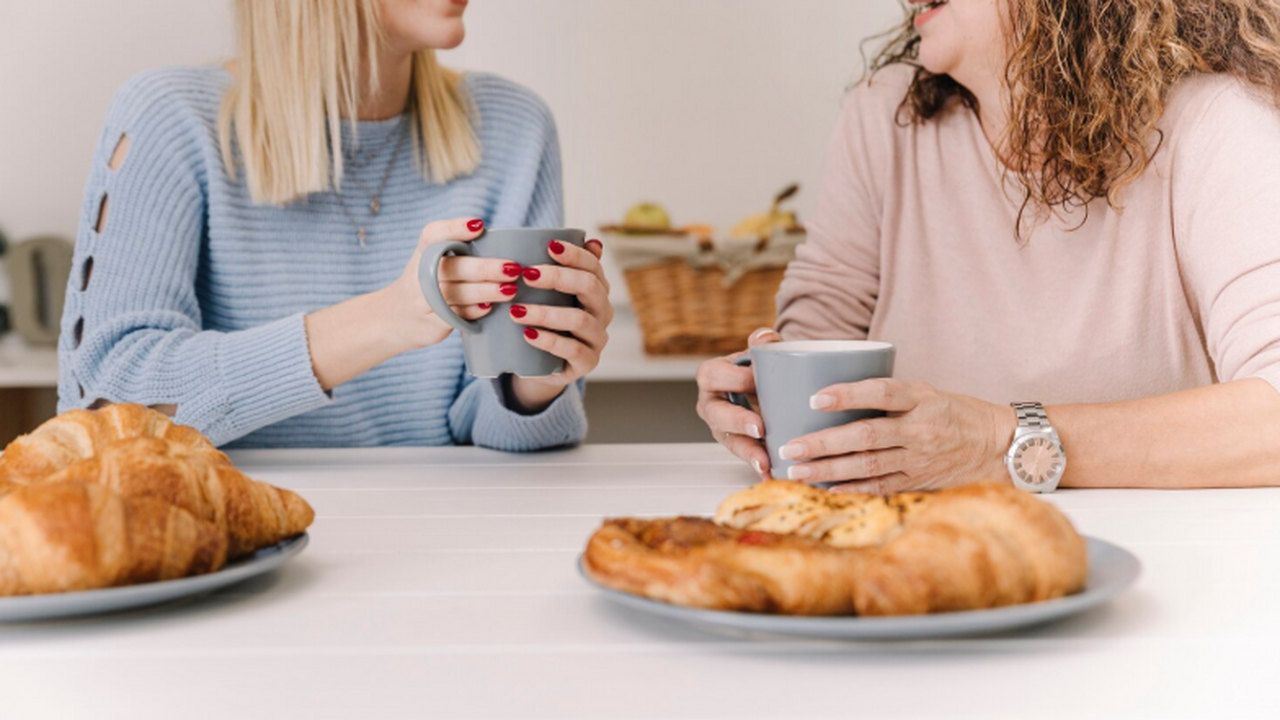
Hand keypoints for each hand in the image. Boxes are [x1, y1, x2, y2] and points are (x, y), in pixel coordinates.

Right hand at [386, 217, 523, 350]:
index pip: (434, 234)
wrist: (397, 318)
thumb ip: (461, 250)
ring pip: (458, 294)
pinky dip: (475, 311)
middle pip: (454, 267)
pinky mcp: (432, 322)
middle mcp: (420, 273)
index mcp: (423, 251)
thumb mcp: (433, 260)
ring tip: (511, 290)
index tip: (478, 226)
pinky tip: (490, 308)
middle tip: (512, 268)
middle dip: (485, 268)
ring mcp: (424, 300)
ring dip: (487, 291)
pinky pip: (457, 315)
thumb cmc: (429, 283)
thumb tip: (510, 244)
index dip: (455, 228)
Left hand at [505, 238, 613, 410]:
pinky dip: (549, 340)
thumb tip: (584, 238)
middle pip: (590, 287)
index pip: (593, 266)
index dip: (575, 254)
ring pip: (580, 319)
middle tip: (526, 275)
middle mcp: (602, 311)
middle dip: (558, 278)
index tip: (549, 246)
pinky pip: (573, 350)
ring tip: (516, 311)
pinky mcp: (587, 363)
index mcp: (596, 289)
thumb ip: (556, 268)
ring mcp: (597, 338)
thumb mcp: (548, 295)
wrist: (540, 367)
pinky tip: (528, 334)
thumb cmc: (544, 322)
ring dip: (546, 313)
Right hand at [695, 328, 780, 478]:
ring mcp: (723, 427)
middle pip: (717, 414)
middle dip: (737, 422)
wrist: (772, 386)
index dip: (732, 378)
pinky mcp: (738, 445)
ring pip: (730, 441)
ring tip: (765, 461)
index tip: (756, 380)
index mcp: (712, 376)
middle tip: (759, 427)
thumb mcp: (762, 352)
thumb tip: (763, 338)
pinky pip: (745, 457)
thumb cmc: (762, 368)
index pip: (712, 375)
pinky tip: (771, 474)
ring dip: (748, 452)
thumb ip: (764, 343)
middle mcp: (712, 404)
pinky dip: (759, 466)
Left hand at [779, 378, 1016, 492]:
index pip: (881, 392)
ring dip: (828, 469)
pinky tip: (825, 488)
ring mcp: (919, 458)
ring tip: (796, 470)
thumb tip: (834, 391)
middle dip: (823, 443)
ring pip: (868, 465)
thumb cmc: (955, 412)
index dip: (848, 394)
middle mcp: (920, 428)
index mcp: (922, 398)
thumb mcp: (927, 392)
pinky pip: (880, 486)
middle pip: (866, 435)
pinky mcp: (918, 480)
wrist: (999, 446)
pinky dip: (852, 488)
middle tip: (789, 446)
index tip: (816, 398)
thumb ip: (887, 394)